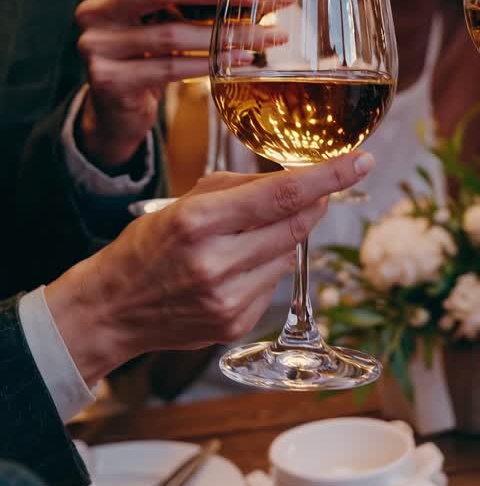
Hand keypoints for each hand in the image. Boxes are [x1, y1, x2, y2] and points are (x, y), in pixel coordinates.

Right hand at [45, 149, 374, 385]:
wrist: (113, 308)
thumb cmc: (148, 246)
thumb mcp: (186, 201)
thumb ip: (241, 187)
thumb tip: (296, 178)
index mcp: (199, 221)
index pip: (282, 194)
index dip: (329, 177)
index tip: (361, 161)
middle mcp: (216, 262)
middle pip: (296, 225)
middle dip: (316, 202)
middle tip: (321, 188)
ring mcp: (228, 298)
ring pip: (289, 254)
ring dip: (284, 237)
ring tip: (245, 238)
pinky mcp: (235, 324)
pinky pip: (274, 285)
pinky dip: (267, 268)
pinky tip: (235, 269)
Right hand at [74, 0, 289, 167]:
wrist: (116, 112)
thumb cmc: (148, 55)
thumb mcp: (161, 17)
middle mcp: (97, 9)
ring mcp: (98, 45)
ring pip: (172, 33)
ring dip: (227, 33)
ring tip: (269, 35)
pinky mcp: (109, 81)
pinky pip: (170, 67)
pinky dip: (211, 62)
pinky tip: (242, 59)